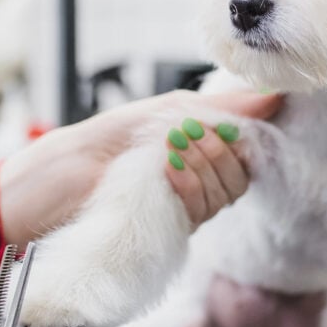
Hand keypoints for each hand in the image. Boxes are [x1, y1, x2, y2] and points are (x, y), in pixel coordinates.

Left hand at [0, 90, 283, 244]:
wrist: (54, 181)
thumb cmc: (99, 144)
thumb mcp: (159, 112)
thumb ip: (217, 106)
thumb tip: (272, 95)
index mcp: (196, 156)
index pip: (245, 153)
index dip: (240, 137)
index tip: (217, 122)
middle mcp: (195, 186)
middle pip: (240, 175)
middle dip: (220, 151)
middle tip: (187, 135)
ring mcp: (184, 211)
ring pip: (226, 194)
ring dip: (204, 168)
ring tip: (168, 152)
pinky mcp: (171, 231)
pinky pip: (204, 212)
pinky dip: (192, 187)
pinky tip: (169, 171)